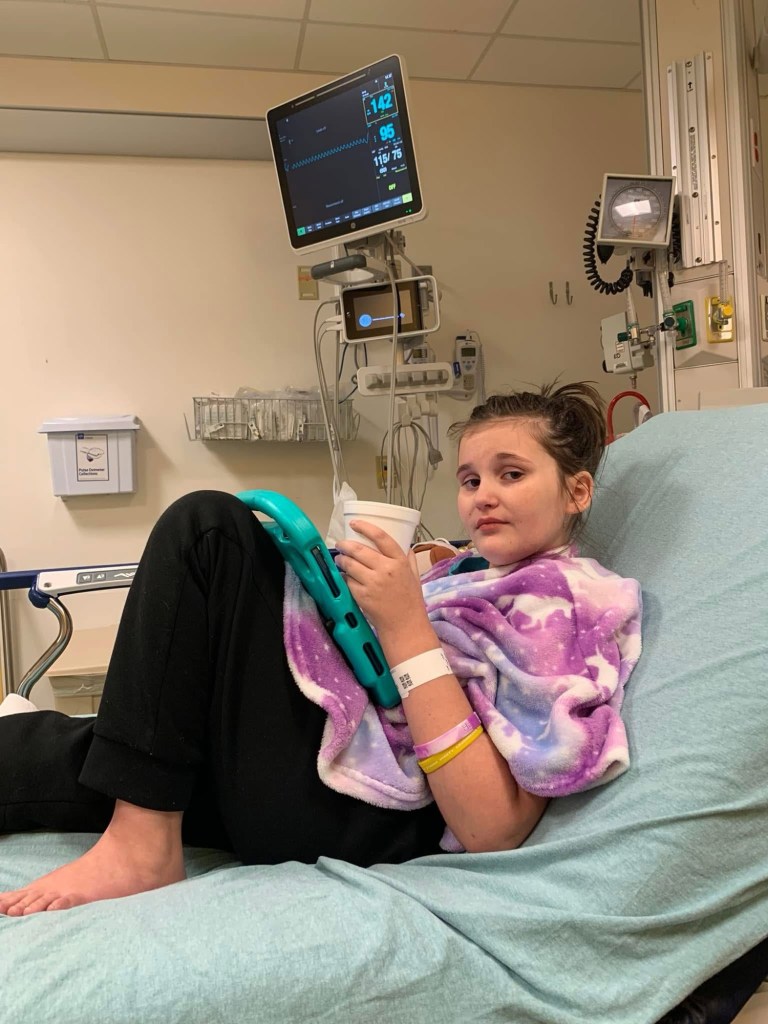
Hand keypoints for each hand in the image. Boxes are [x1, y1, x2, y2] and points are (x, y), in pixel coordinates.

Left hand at [334, 521, 428, 637]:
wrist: (404, 625)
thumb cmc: (410, 601)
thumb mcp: (414, 576)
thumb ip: (409, 559)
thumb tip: (405, 545)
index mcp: (399, 562)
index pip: (381, 537)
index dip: (366, 527)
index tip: (355, 523)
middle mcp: (385, 570)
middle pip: (359, 550)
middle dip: (345, 545)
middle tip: (340, 544)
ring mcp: (372, 583)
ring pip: (349, 565)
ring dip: (341, 560)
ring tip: (340, 559)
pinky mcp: (362, 596)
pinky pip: (347, 581)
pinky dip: (343, 577)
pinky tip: (344, 577)